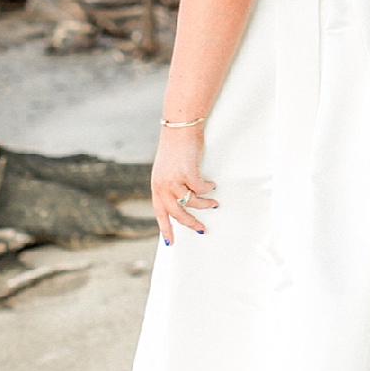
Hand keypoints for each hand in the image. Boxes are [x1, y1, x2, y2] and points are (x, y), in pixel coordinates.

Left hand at [151, 128, 216, 243]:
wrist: (179, 127)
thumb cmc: (175, 147)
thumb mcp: (166, 170)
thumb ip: (170, 186)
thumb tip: (183, 202)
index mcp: (156, 186)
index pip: (160, 212)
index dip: (165, 228)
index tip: (171, 242)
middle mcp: (162, 185)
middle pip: (177, 213)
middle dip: (191, 223)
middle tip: (202, 229)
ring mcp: (174, 180)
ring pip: (192, 203)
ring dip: (205, 204)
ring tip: (213, 202)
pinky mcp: (187, 173)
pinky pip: (201, 190)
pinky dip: (208, 189)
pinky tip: (211, 184)